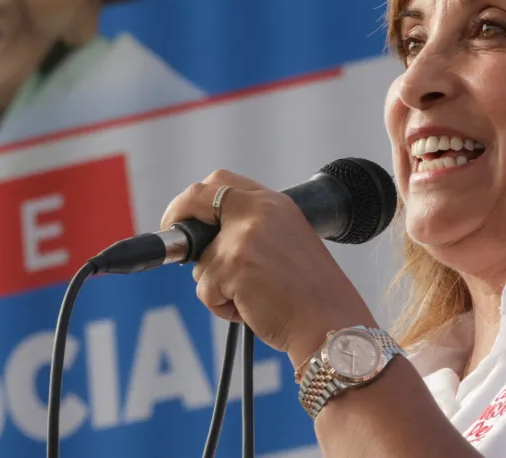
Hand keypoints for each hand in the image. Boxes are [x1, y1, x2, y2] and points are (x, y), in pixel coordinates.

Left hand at [160, 169, 378, 365]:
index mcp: (276, 204)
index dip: (197, 198)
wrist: (331, 323)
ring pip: (201, 260)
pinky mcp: (232, 267)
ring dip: (216, 285)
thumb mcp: (288, 244)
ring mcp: (243, 238)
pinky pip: (206, 289)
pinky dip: (222, 307)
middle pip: (198, 197)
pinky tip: (252, 311)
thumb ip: (253, 231)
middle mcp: (259, 212)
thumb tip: (206, 241)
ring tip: (252, 299)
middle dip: (178, 215)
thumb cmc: (312, 296)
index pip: (223, 182)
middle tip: (175, 239)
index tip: (187, 214)